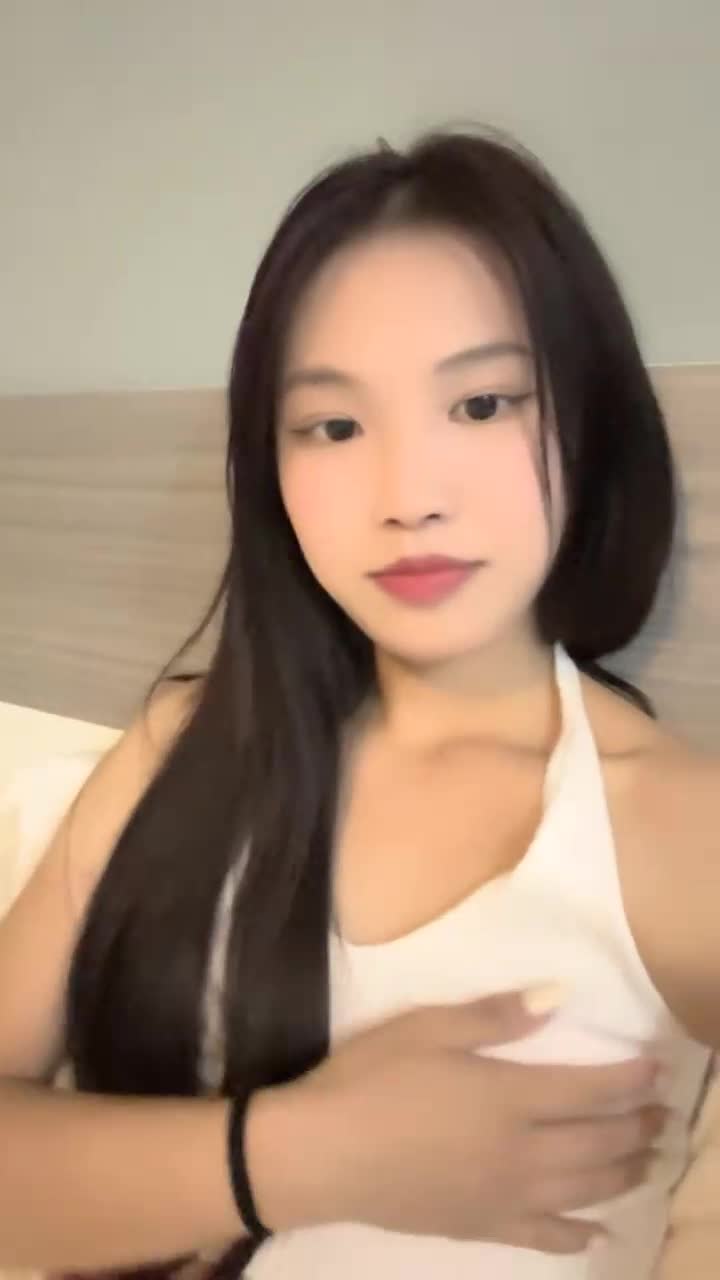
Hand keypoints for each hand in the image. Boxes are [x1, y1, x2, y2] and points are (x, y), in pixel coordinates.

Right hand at [247, 988, 664, 1254]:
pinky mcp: (481, 1226)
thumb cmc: (370, 1079)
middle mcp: (519, 1152)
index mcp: (508, 1096)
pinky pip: (546, 1235)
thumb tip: (558, 997)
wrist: (319, 1155)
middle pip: (598, 1142)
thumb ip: (496, 1016)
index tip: (657, 1066)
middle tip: (663, 1112)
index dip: (630, 1079)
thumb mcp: (427, 1028)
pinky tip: (598, 1230)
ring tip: (648, 1158)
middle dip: (638, 1125)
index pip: (590, 1090)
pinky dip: (580, 1233)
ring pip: (584, 1189)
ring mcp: (503, 1195)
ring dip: (624, 1172)